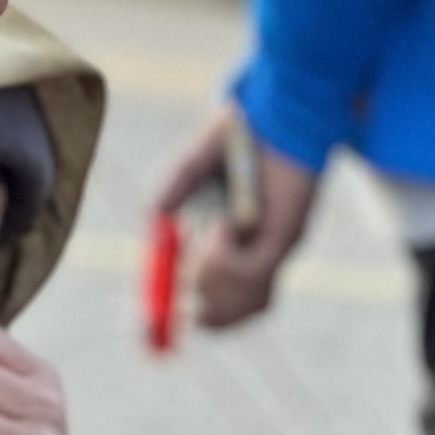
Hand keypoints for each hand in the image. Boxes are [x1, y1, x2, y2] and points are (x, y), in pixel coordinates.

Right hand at [147, 109, 321, 330]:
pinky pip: (252, 270)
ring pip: (240, 300)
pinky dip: (225, 256)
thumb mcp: (195, 165)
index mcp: (231, 246)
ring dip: (209, 279)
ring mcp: (273, 249)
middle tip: (184, 271)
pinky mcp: (287, 237)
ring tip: (206, 236)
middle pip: (223, 316)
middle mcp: (254, 255)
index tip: (147, 319)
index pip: (209, 303)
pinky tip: (220, 224)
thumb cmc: (242, 134)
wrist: (279, 114)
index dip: (179, 317)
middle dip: (197, 306)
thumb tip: (155, 218)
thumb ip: (173, 189)